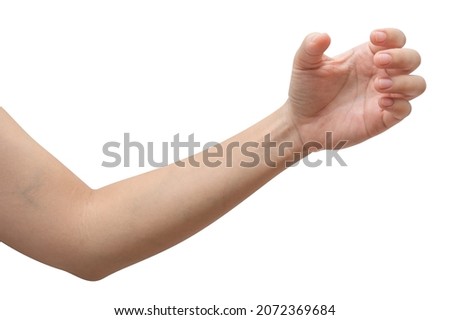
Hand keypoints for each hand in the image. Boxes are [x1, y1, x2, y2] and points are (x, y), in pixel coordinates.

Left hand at [285, 28, 425, 150]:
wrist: (301, 122)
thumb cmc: (306, 91)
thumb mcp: (304, 65)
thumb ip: (311, 47)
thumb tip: (323, 36)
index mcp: (366, 57)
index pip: (394, 40)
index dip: (391, 36)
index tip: (374, 37)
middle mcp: (380, 74)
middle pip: (411, 59)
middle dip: (401, 56)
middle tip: (378, 61)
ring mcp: (383, 97)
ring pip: (416, 85)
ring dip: (404, 81)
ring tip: (379, 85)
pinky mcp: (382, 118)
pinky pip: (405, 110)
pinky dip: (399, 104)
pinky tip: (381, 103)